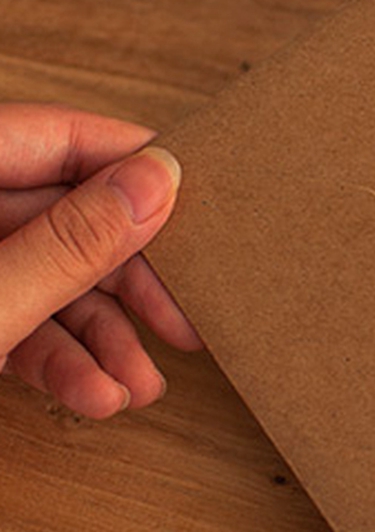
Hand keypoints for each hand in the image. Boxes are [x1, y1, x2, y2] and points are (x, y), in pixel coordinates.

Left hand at [0, 103, 200, 419]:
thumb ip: (67, 244)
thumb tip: (155, 184)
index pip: (60, 137)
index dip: (135, 165)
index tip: (198, 198)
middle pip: (69, 217)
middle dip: (131, 280)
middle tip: (188, 313)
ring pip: (51, 278)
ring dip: (103, 337)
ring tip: (140, 384)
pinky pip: (19, 320)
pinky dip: (59, 360)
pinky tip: (94, 395)